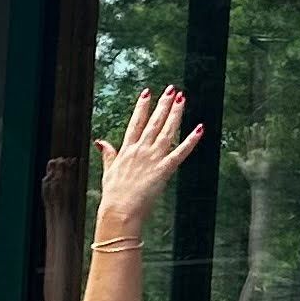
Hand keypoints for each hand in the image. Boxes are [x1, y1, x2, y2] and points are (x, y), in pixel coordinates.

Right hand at [90, 86, 195, 243]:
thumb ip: (108, 154)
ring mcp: (153, 158)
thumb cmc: (113, 194)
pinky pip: (180, 153)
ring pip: (167, 131)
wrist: (119, 210)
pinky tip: (199, 129)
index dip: (142, 107)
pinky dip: (191, 141)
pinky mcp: (164, 169)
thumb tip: (100, 141)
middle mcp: (140, 150)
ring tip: (182, 99)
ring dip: (175, 114)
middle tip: (171, 89)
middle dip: (163, 104)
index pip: (136, 123)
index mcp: (127, 150)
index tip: (147, 93)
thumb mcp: (108, 171)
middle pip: (154, 122)